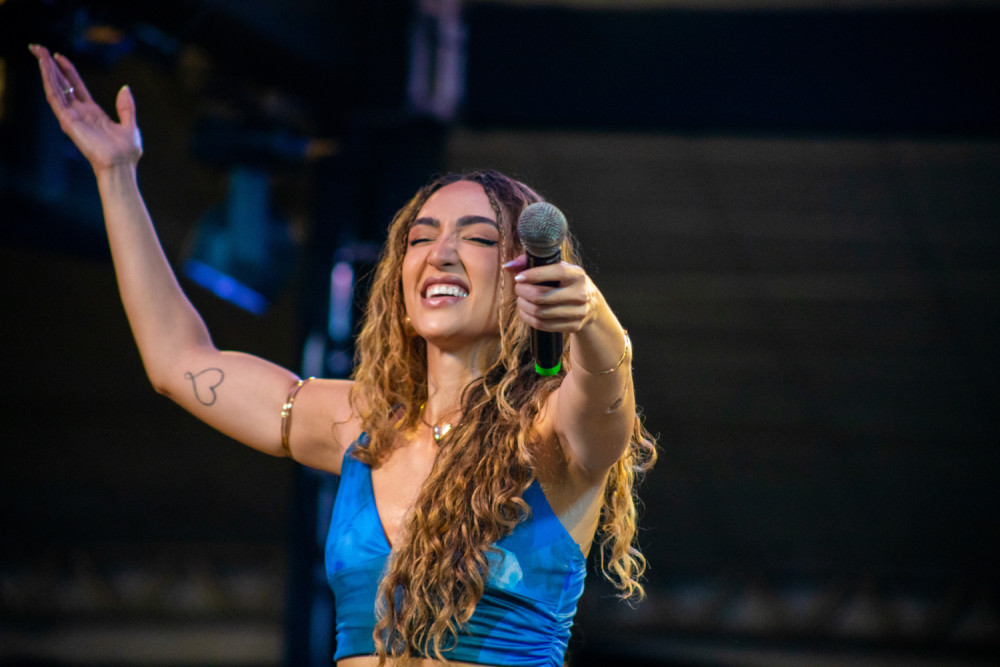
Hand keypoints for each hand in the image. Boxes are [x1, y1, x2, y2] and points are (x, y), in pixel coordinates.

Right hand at [29, 44, 141, 172]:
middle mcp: (80, 113)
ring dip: (46, 70)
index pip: (76, 87)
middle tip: (40, 48)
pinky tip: (45, 68)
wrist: (121, 167)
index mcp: (93, 113)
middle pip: (62, 85)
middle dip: (51, 67)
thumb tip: (125, 88)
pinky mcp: (68, 121)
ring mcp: (72, 117)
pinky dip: (49, 82)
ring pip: (55, 88)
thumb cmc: (127, 153)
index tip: (59, 56)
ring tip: (38, 52)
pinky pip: (55, 98)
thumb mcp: (130, 125)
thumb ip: (126, 107)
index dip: (68, 71)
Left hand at [504, 254, 598, 333]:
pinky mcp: (573, 326)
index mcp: (577, 274)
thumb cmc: (566, 283)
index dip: (533, 275)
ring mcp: (579, 312)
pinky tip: (525, 311)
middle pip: (541, 296)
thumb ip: (532, 262)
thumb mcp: (557, 269)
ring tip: (521, 300)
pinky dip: (528, 318)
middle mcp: (581, 293)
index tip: (518, 278)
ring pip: (540, 312)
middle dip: (523, 292)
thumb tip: (508, 266)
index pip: (555, 272)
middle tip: (518, 289)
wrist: (591, 305)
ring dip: (523, 306)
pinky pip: (543, 325)